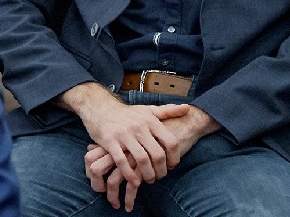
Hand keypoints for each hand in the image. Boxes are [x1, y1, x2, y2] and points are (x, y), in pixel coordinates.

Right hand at [85, 105, 216, 210]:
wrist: (101, 108)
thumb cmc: (128, 113)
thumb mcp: (148, 110)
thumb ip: (168, 111)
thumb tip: (188, 108)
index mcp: (151, 120)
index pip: (170, 142)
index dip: (174, 157)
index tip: (172, 166)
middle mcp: (139, 127)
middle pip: (157, 154)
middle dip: (161, 170)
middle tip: (160, 177)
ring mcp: (124, 134)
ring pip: (141, 159)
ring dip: (147, 174)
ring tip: (149, 180)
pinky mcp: (110, 141)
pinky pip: (122, 162)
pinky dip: (129, 174)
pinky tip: (134, 181)